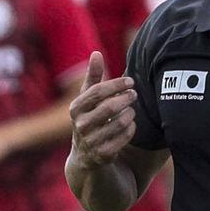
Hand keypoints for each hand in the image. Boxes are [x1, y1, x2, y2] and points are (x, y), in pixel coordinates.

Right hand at [68, 51, 136, 171]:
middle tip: (134, 94)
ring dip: (130, 114)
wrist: (84, 157)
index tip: (130, 82)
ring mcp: (91, 142)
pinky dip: (130, 129)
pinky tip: (130, 124)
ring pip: (119, 123)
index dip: (117, 84)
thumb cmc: (90, 119)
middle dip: (126, 99)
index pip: (98, 91)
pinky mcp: (102, 155)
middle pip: (109, 107)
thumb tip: (97, 53)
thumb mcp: (88, 99)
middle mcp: (80, 126)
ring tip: (131, 110)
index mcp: (75, 108)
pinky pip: (123, 138)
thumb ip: (93, 77)